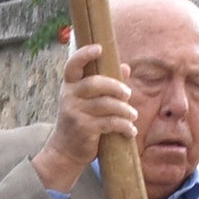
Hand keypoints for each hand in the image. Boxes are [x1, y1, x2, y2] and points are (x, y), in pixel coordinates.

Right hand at [31, 40, 138, 191]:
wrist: (65, 150)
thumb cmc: (81, 121)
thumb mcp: (88, 101)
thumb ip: (106, 85)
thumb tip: (126, 67)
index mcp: (70, 86)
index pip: (72, 66)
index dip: (84, 54)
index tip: (99, 48)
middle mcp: (69, 97)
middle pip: (94, 83)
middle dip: (115, 87)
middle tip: (128, 94)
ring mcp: (75, 113)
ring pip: (105, 104)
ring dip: (124, 110)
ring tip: (133, 115)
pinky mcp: (84, 129)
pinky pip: (109, 123)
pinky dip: (124, 126)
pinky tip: (131, 131)